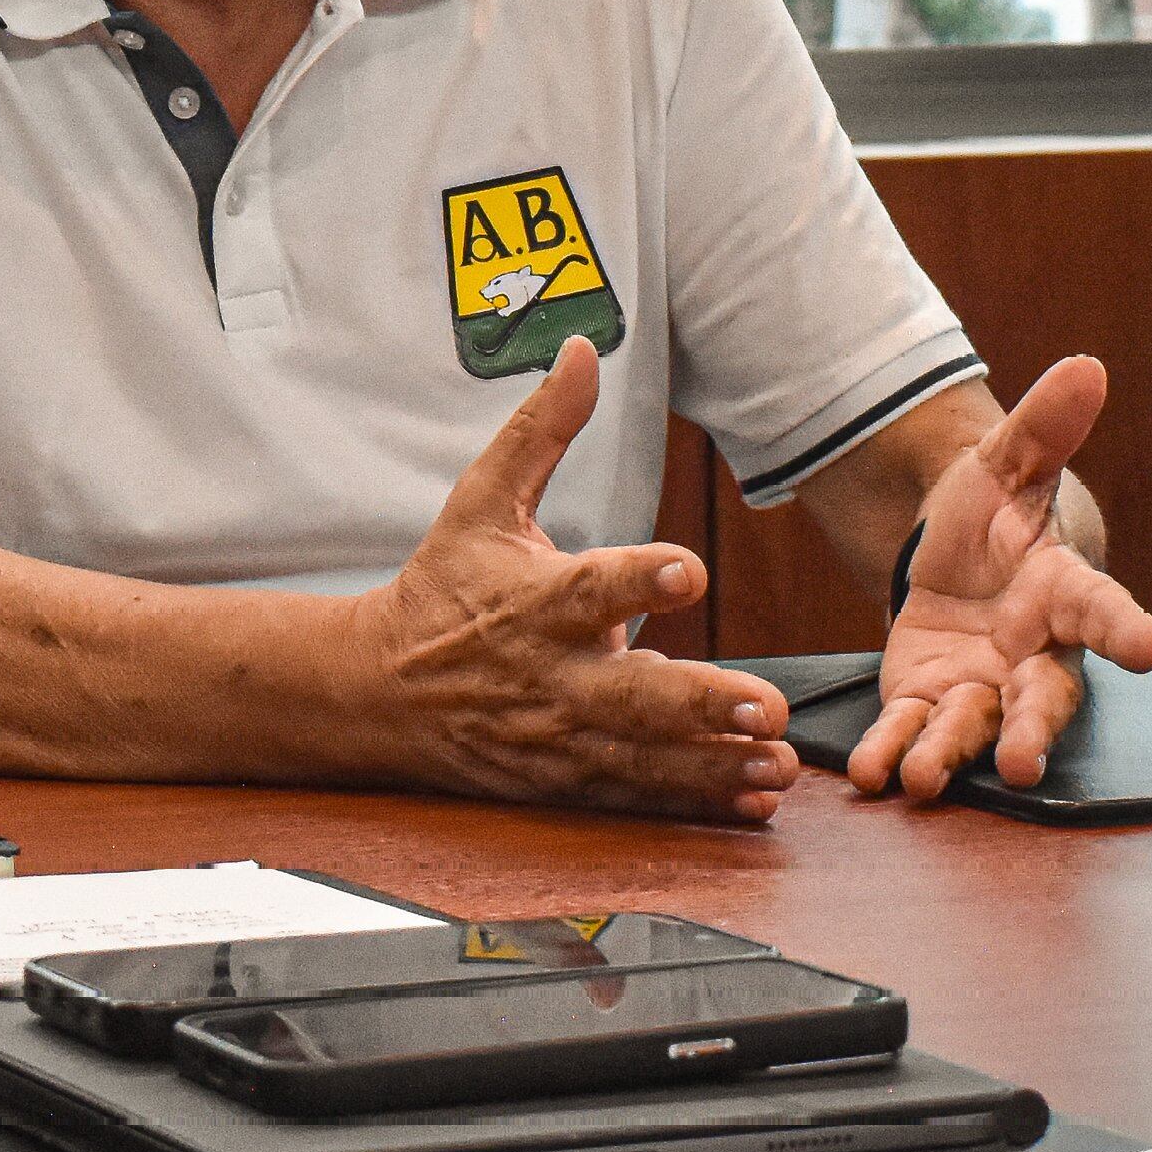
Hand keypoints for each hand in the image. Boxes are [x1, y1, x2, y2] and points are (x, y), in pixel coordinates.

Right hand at [361, 339, 800, 821]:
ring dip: (713, 763)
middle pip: (630, 694)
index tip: (690, 572)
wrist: (377, 691)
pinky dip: (691, 800)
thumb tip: (581, 349)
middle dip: (699, 701)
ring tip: (774, 765)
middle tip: (762, 704)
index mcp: (534, 598)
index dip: (640, 581)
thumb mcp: (481, 499)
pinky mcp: (564, 779)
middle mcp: (552, 672)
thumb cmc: (444, 586)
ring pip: (644, 756)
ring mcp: (560, 734)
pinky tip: (749, 802)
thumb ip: (541, 430)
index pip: (592, 586)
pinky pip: (635, 795)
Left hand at [850, 355, 1151, 802]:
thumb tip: (1086, 366)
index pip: (1102, 610)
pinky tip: (874, 776)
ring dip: (950, 752)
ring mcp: (984, 685)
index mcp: (1062, 592)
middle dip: (1033, 728)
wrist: (954, 559)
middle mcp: (1033, 653)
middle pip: (1043, 697)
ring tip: (922, 778)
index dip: (1127, 629)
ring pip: (973, 725)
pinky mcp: (930, 699)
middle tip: (1024, 760)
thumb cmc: (997, 518)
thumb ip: (1045, 426)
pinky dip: (893, 752)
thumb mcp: (1007, 464)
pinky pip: (914, 731)